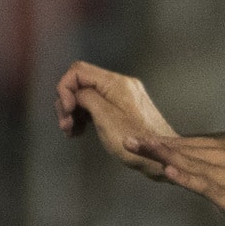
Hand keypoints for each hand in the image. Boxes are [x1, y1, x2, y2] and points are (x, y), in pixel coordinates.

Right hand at [56, 61, 176, 177]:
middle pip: (81, 83)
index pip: (78, 70)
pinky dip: (85, 116)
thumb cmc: (135, 139)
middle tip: (66, 125)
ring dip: (74, 112)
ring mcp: (123, 96)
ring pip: (87, 95)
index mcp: (117, 83)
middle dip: (68, 103)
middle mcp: (121, 84)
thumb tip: (75, 93)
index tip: (68, 110)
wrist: (159, 155)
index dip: (65, 89)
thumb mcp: (104, 117)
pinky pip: (97, 105)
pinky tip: (80, 131)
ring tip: (71, 131)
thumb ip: (86, 97)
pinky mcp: (123, 108)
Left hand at [133, 136, 224, 225]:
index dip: (161, 142)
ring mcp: (224, 175)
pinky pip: (202, 183)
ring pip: (188, 161)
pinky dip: (185, 175)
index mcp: (222, 155)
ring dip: (162, 154)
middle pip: (181, 149)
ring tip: (140, 147)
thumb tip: (188, 171)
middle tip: (127, 138)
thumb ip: (210, 173)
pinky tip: (169, 170)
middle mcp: (221, 160)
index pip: (185, 145)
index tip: (138, 137)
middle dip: (154, 144)